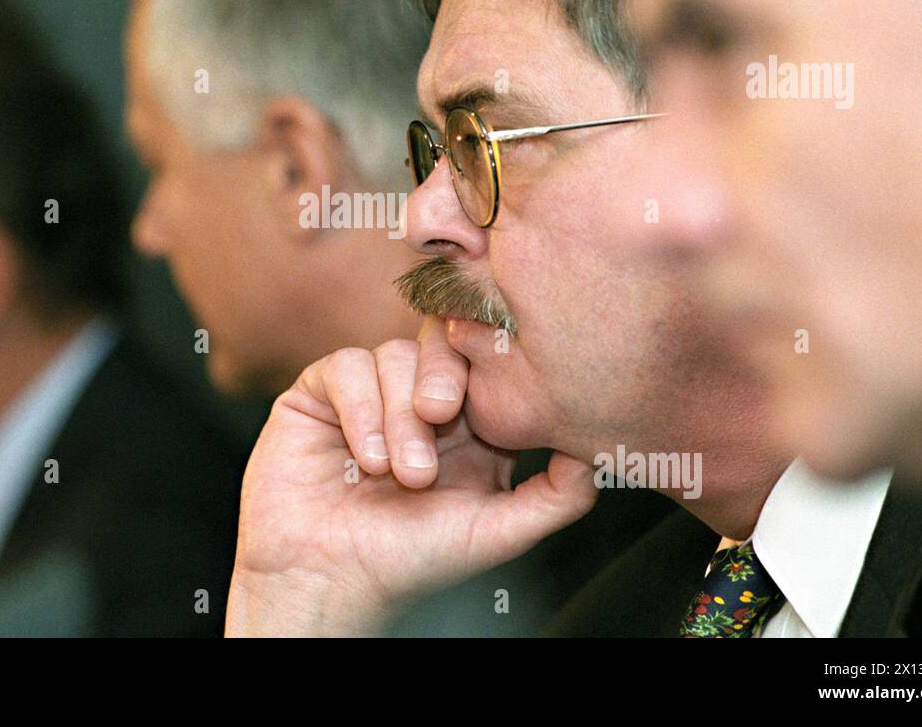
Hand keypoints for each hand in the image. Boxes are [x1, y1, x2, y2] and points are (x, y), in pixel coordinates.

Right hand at [225, 317, 597, 635]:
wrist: (329, 579)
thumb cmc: (412, 561)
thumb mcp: (498, 531)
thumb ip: (557, 496)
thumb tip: (599, 452)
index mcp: (468, 422)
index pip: (488, 364)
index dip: (493, 366)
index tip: (495, 394)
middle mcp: (418, 397)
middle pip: (443, 341)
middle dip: (445, 374)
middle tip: (442, 414)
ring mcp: (370, 391)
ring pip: (394, 355)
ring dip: (399, 414)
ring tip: (399, 472)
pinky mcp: (322, 391)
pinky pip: (346, 366)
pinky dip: (361, 409)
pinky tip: (364, 459)